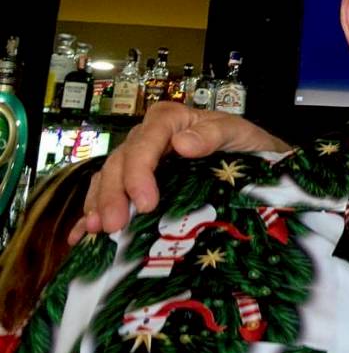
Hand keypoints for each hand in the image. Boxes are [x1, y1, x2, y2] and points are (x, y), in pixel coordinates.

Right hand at [71, 103, 289, 242]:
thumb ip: (214, 134)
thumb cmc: (248, 144)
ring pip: (110, 176)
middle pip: (122, 161)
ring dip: (100, 203)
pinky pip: (110, 191)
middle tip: (114, 226)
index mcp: (172, 120)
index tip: (147, 202)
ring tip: (98, 230)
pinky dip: (95, 209)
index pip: (146, 141)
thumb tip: (182, 143)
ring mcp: (142, 160)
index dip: (139, 171)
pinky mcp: (139, 181)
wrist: (259, 161)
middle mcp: (150, 138)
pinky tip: (85, 232)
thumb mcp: (239, 133)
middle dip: (115, 194)